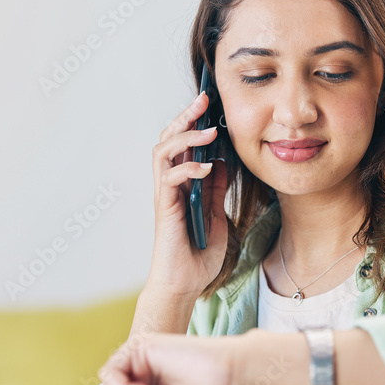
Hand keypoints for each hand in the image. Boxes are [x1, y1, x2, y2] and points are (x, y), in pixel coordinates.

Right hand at [149, 89, 228, 296]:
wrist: (184, 285)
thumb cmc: (198, 255)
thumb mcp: (217, 216)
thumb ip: (216, 190)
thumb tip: (221, 162)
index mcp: (182, 185)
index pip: (183, 144)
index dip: (194, 122)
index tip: (210, 104)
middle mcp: (170, 185)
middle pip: (168, 139)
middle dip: (186, 116)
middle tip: (203, 99)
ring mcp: (165, 195)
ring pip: (163, 151)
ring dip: (185, 136)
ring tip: (208, 130)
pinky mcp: (165, 207)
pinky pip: (169, 178)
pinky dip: (187, 167)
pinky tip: (206, 168)